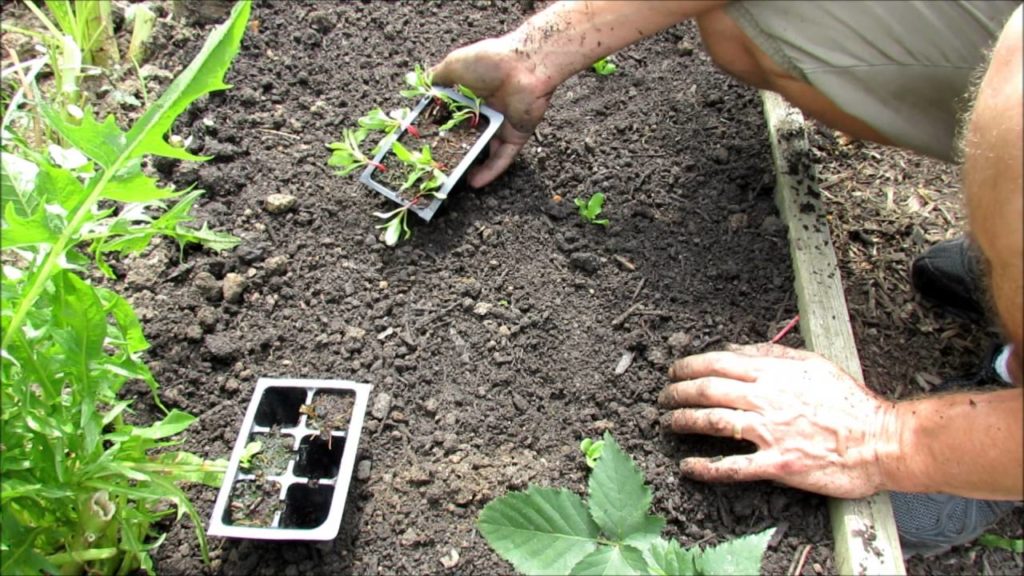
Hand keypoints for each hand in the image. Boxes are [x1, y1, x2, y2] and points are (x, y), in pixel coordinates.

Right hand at [430, 35, 552, 187]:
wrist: (525, 65)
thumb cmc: (489, 61)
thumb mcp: (454, 65)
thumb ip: (435, 77)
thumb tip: (422, 85)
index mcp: (469, 96)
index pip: (450, 118)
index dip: (437, 130)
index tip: (423, 144)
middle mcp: (484, 112)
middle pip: (466, 138)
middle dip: (453, 152)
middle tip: (438, 167)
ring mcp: (501, 125)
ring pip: (484, 152)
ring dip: (470, 167)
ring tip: (454, 181)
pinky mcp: (516, 136)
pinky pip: (503, 157)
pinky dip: (491, 170)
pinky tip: (476, 182)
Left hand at [658, 343, 897, 498]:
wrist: (880, 440)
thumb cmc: (849, 402)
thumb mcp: (812, 363)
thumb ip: (772, 353)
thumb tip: (736, 349)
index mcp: (774, 373)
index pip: (718, 363)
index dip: (689, 366)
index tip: (674, 371)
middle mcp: (767, 400)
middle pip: (708, 391)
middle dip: (677, 392)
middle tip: (663, 397)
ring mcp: (771, 433)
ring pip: (713, 423)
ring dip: (683, 421)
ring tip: (668, 422)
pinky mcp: (777, 465)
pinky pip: (733, 466)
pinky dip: (705, 467)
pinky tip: (687, 466)